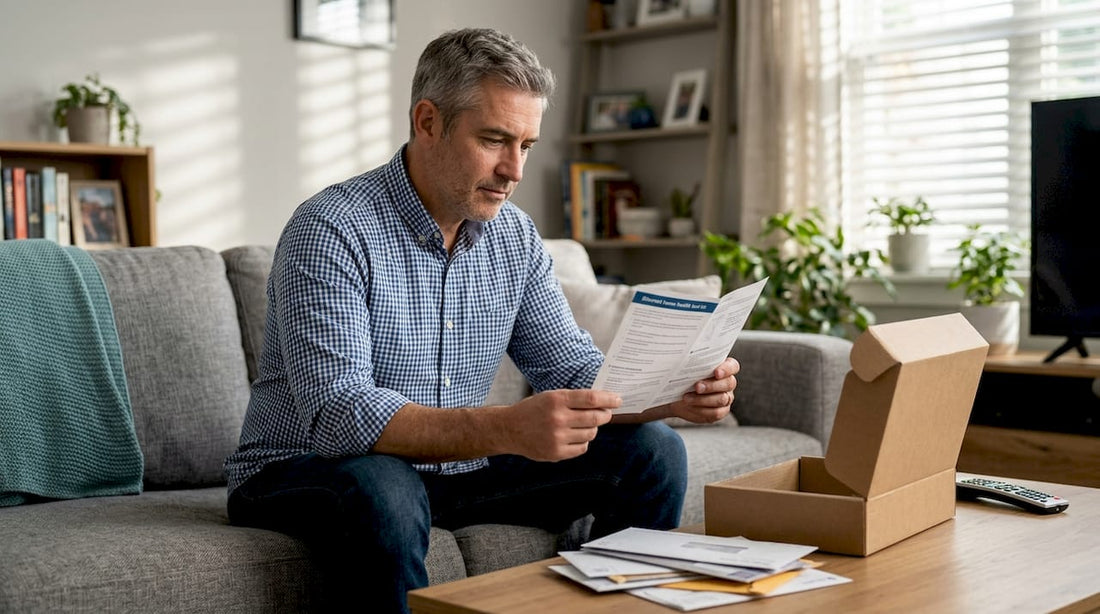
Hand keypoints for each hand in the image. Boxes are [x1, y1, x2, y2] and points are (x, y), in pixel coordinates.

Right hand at [503, 389, 618, 461]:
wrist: (509, 429)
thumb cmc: (533, 410)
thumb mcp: (551, 396)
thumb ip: (574, 399)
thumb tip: (602, 403)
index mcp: (556, 400)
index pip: (591, 399)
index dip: (608, 399)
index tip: (618, 400)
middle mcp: (557, 418)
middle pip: (595, 418)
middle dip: (605, 415)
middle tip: (605, 414)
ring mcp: (557, 437)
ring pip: (590, 434)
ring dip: (592, 429)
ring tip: (583, 425)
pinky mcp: (556, 453)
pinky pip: (582, 448)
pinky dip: (583, 442)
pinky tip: (574, 436)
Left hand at [668, 357, 738, 423]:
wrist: (677, 397)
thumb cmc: (684, 379)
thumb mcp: (686, 370)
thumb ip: (692, 365)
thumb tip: (685, 362)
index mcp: (723, 368)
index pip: (732, 366)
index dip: (726, 369)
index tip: (716, 372)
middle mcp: (727, 383)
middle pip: (728, 383)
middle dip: (711, 385)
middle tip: (697, 387)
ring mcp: (726, 397)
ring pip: (722, 399)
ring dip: (703, 399)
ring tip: (687, 398)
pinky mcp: (720, 411)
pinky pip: (716, 412)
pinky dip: (702, 410)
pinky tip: (690, 406)